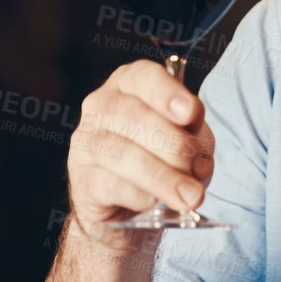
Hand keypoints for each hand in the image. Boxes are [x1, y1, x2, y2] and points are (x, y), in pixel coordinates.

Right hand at [65, 60, 215, 236]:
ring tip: (191, 195)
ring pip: (124, 155)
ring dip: (164, 177)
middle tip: (197, 168)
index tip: (190, 112)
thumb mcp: (186, 138)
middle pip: (135, 117)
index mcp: (129, 84)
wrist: (126, 204)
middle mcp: (101, 106)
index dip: (167, 93)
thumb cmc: (160, 158)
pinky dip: (142, 197)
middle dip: (174, 145)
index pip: (143, 77)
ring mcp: (86, 143)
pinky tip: (154, 202)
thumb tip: (198, 160)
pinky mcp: (82, 180)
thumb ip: (194, 139)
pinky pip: (113, 187)